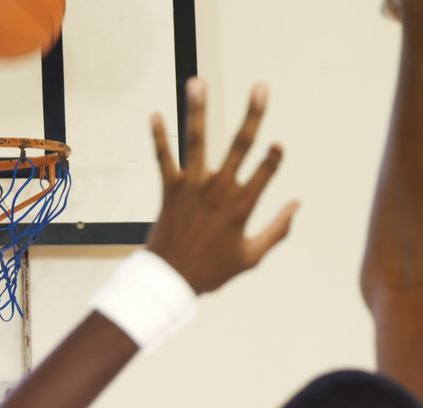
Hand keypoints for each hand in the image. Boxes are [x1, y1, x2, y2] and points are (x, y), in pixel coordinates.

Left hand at [146, 78, 299, 293]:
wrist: (170, 280)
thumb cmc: (212, 270)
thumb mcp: (252, 257)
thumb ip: (278, 230)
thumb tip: (298, 204)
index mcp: (241, 206)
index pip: (265, 172)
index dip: (273, 158)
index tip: (277, 143)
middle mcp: (218, 191)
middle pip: (240, 146)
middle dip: (253, 116)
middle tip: (260, 88)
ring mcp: (192, 188)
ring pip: (197, 142)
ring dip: (197, 110)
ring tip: (197, 81)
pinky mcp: (169, 190)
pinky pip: (163, 158)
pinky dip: (158, 136)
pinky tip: (154, 113)